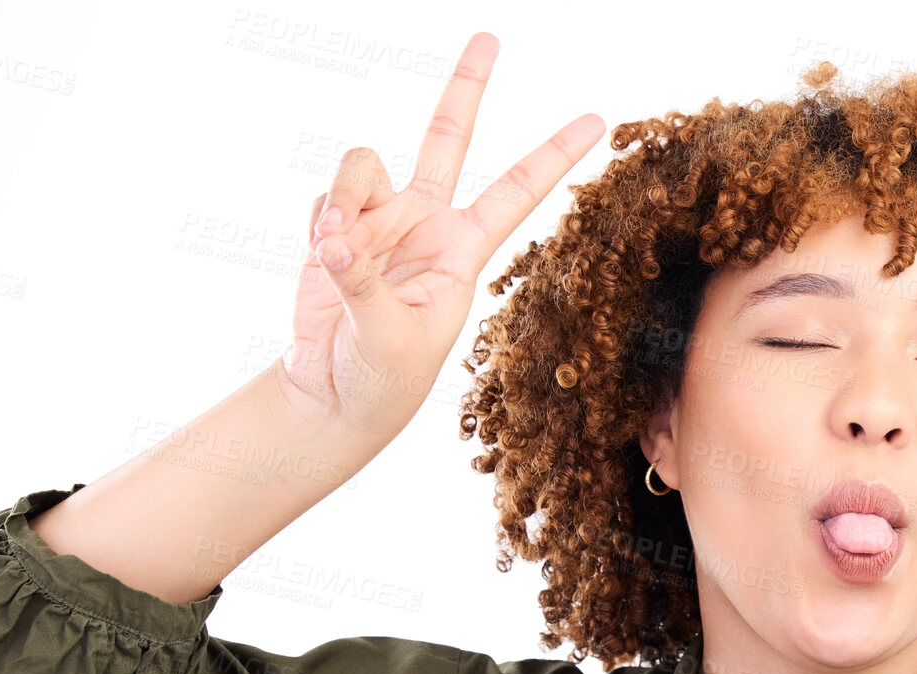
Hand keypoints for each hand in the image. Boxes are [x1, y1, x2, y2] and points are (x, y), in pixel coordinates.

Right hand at [276, 31, 603, 439]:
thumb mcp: (390, 337)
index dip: (555, 154)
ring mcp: (380, 221)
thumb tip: (338, 239)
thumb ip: (365, 283)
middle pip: (448, 138)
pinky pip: (325, 200)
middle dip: (466, 86)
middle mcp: (426, 223)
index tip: (597, 118)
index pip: (517, 192)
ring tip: (336, 250)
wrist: (335, 394)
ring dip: (344, 197)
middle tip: (492, 37)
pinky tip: (322, 261)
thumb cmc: (383, 379)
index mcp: (462, 250)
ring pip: (363, 164)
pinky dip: (320, 223)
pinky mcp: (336, 229)